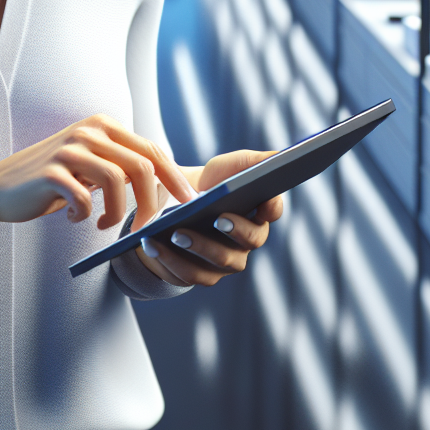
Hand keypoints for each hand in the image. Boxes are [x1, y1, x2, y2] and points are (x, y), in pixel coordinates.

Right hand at [0, 114, 195, 257]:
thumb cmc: (53, 181)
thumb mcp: (90, 166)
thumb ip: (121, 166)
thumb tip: (166, 186)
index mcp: (103, 125)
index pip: (151, 150)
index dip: (174, 178)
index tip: (188, 204)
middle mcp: (89, 130)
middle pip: (141, 165)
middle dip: (151, 203)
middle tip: (143, 229)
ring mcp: (70, 149)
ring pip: (119, 181)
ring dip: (117, 213)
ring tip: (103, 225)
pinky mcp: (52, 172)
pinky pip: (85, 199)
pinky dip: (86, 216)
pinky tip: (75, 219)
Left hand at [135, 150, 282, 286]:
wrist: (169, 203)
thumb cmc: (204, 185)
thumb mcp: (223, 168)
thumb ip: (251, 161)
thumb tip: (278, 155)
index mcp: (257, 212)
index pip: (273, 209)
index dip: (271, 206)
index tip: (262, 201)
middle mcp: (247, 241)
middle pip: (250, 240)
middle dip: (235, 229)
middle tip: (218, 219)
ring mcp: (225, 261)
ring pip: (219, 261)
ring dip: (198, 247)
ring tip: (176, 233)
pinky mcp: (199, 274)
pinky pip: (188, 273)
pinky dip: (169, 258)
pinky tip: (151, 244)